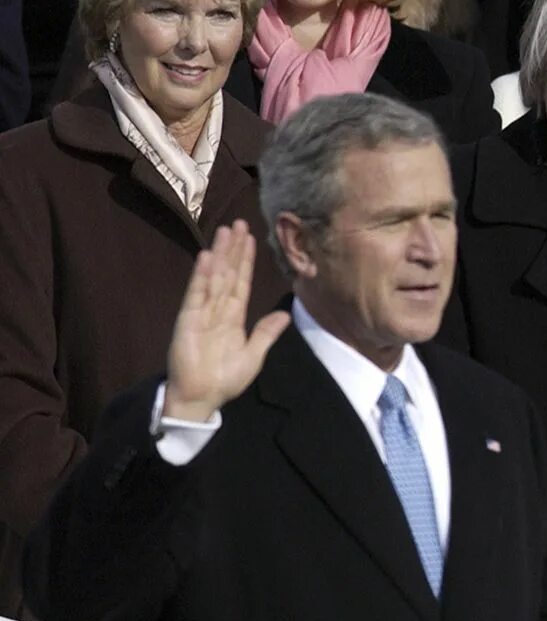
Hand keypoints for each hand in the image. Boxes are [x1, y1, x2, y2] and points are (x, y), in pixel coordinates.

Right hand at [162, 222, 288, 422]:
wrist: (201, 398)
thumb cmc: (225, 379)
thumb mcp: (254, 356)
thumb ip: (266, 333)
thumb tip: (286, 315)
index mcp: (234, 317)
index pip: (242, 282)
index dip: (246, 261)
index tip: (250, 238)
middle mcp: (218, 310)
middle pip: (228, 273)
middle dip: (234, 249)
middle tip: (238, 223)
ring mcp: (201, 313)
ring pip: (214, 278)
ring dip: (220, 255)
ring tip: (224, 231)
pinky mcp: (187, 321)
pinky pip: (196, 295)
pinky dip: (202, 276)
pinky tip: (207, 258)